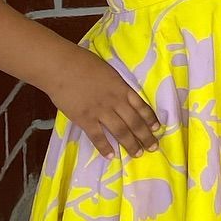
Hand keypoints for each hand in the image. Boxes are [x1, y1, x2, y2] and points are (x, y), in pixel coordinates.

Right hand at [45, 49, 159, 157]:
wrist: (63, 67)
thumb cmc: (85, 64)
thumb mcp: (110, 73)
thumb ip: (117, 87)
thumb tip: (123, 97)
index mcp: (122, 88)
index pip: (141, 106)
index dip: (150, 119)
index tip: (157, 128)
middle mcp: (115, 101)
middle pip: (134, 121)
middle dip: (145, 136)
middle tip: (153, 147)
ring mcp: (100, 111)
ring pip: (120, 131)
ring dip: (130, 144)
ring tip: (138, 154)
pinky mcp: (84, 119)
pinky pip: (97, 136)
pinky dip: (105, 147)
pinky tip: (111, 156)